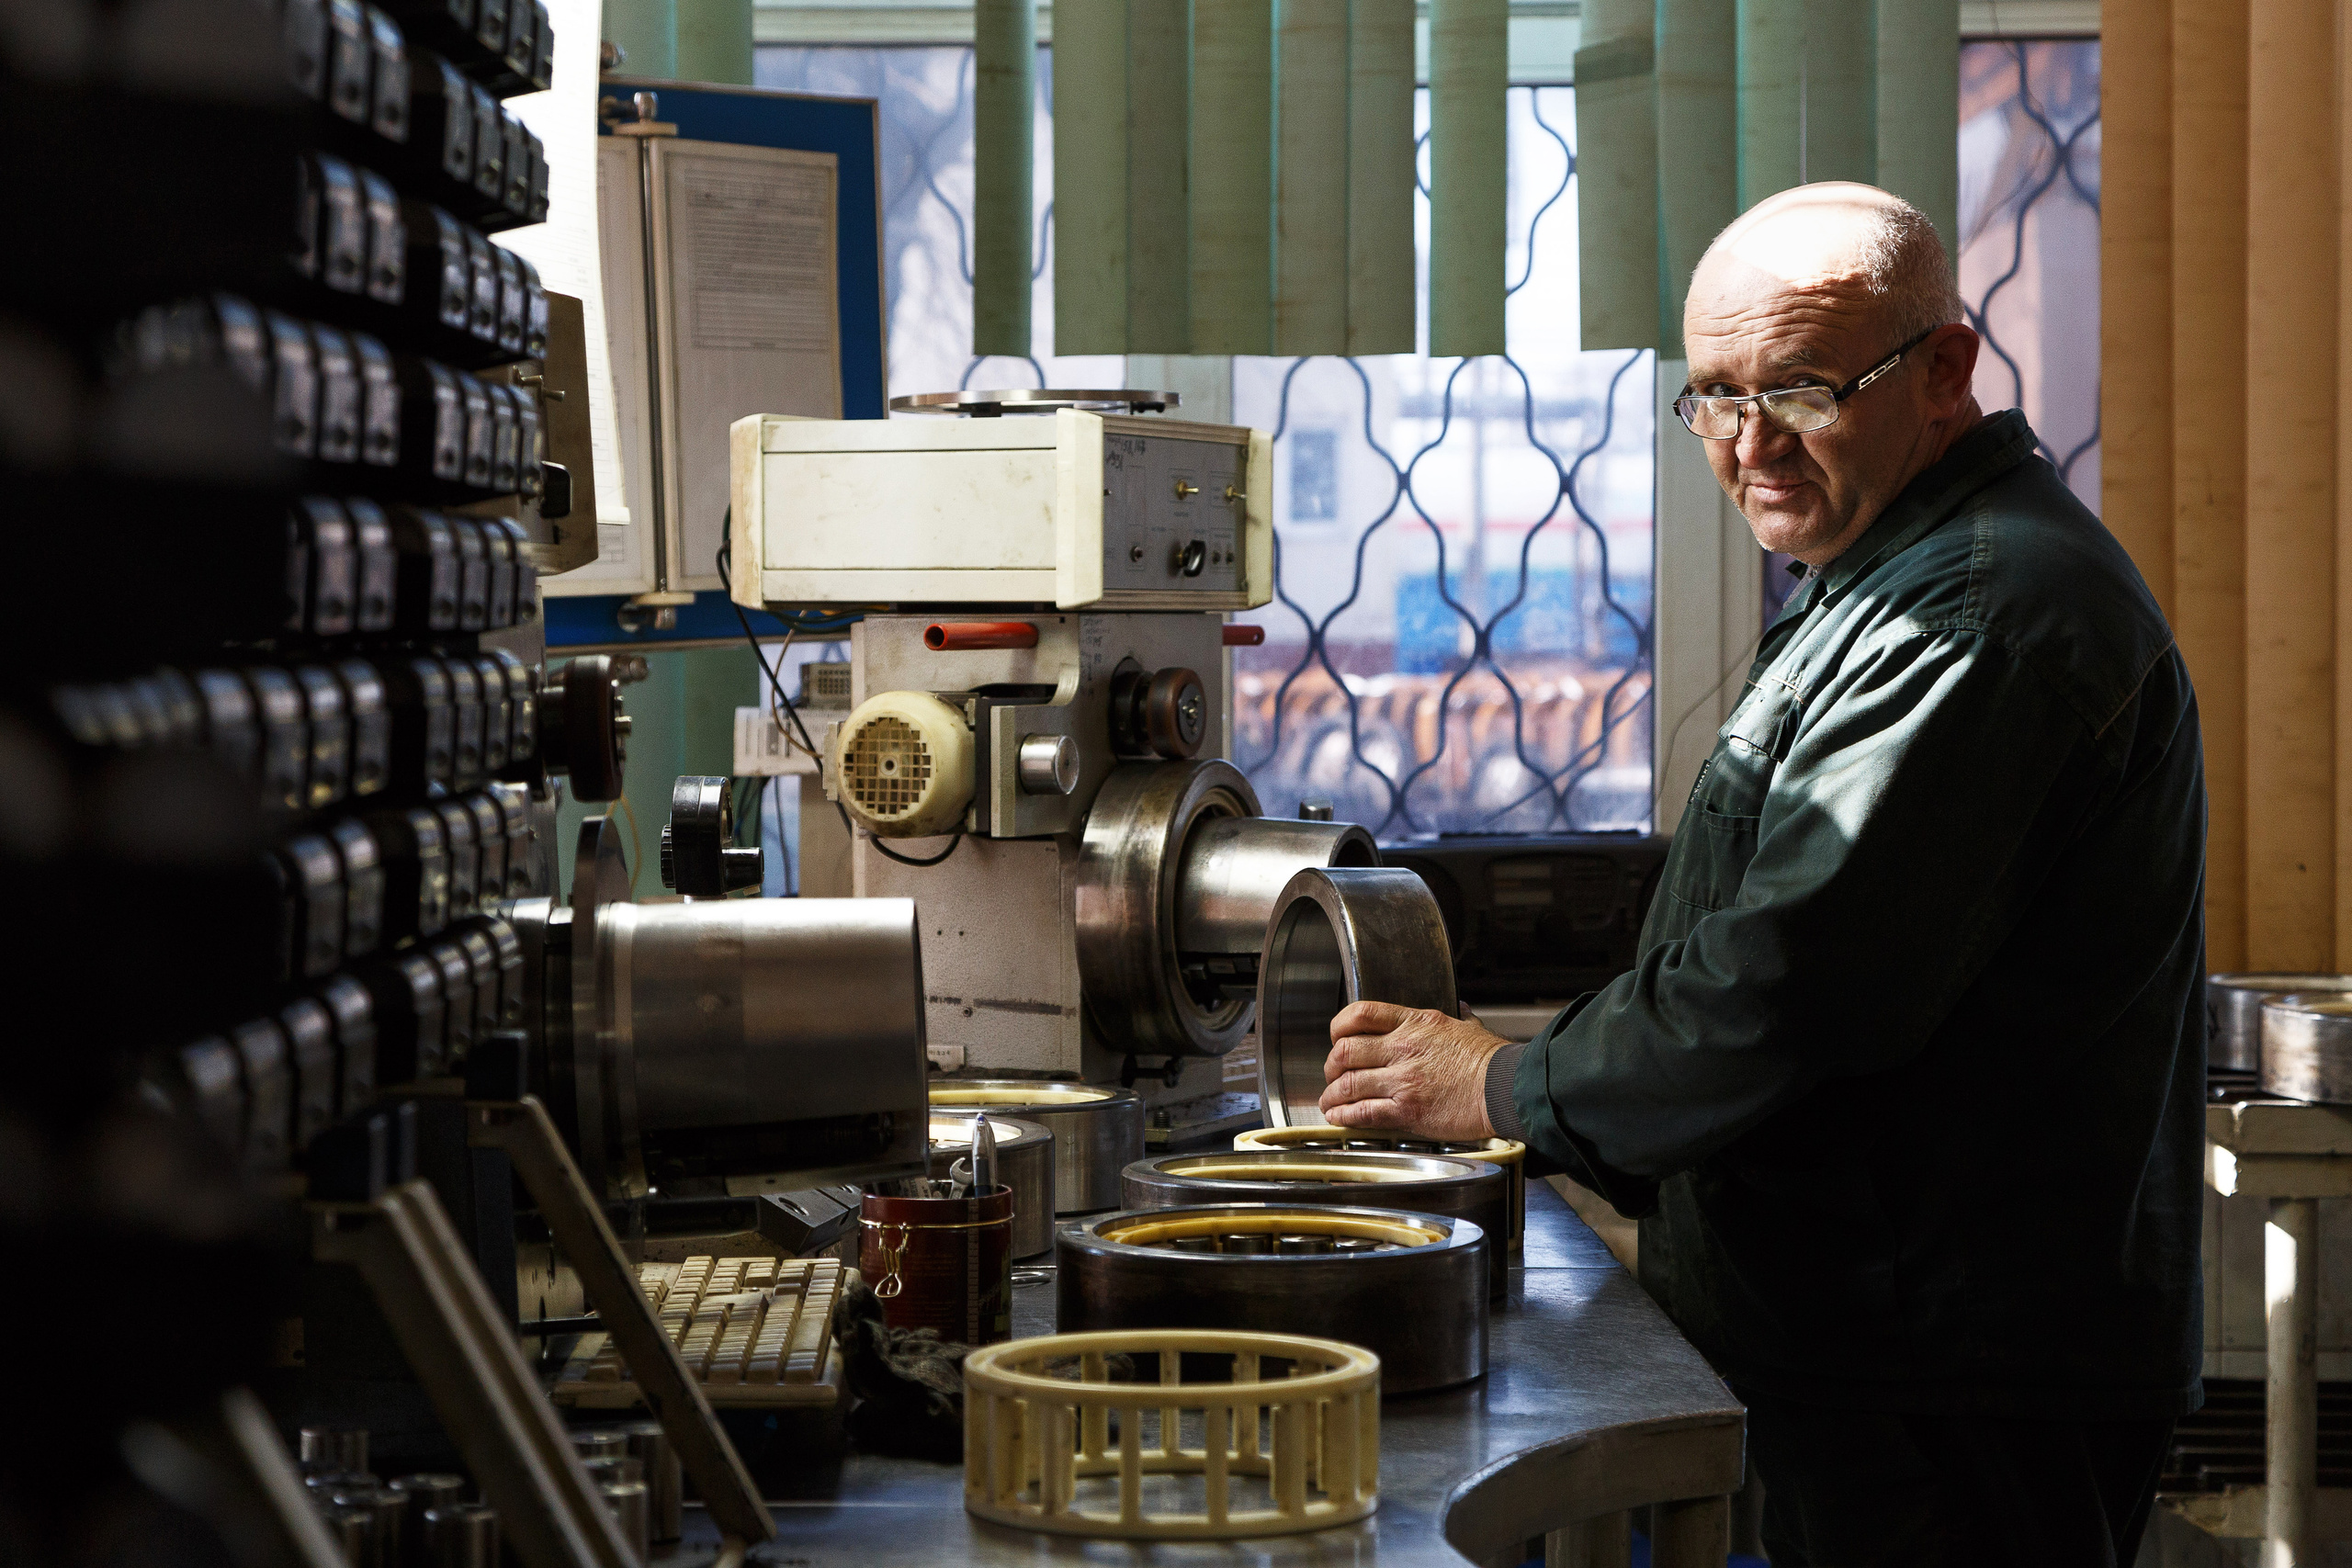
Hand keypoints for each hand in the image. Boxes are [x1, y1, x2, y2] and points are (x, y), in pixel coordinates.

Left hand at [1318, 1000, 1510, 1139]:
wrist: (1507, 1089)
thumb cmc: (1493, 1062)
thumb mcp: (1470, 1027)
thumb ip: (1458, 1018)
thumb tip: (1461, 1009)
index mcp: (1416, 1023)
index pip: (1361, 1014)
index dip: (1339, 1026)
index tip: (1337, 1036)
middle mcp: (1403, 1048)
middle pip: (1345, 1051)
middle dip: (1331, 1065)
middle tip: (1332, 1074)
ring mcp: (1403, 1080)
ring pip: (1348, 1084)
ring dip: (1332, 1095)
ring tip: (1330, 1102)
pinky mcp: (1407, 1110)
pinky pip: (1363, 1112)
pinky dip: (1345, 1116)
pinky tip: (1340, 1117)